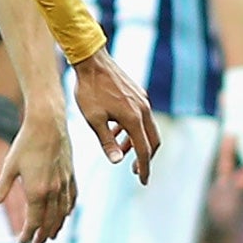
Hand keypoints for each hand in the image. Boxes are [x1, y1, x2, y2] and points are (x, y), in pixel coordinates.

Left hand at [0, 105, 74, 242]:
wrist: (48, 122)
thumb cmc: (26, 142)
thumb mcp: (9, 167)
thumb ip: (0, 189)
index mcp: (37, 191)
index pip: (34, 222)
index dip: (27, 235)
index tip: (21, 242)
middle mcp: (54, 191)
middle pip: (50, 222)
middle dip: (42, 237)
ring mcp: (65, 183)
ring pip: (63, 214)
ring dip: (56, 227)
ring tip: (51, 236)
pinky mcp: (71, 175)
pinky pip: (72, 199)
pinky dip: (67, 211)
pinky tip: (65, 215)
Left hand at [73, 49, 159, 182]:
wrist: (92, 60)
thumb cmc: (89, 90)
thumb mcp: (94, 119)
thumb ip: (107, 142)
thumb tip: (118, 162)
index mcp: (134, 118)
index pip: (143, 150)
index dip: (144, 168)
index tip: (144, 182)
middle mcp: (143, 110)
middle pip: (153, 141)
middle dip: (145, 158)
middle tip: (135, 171)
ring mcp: (142, 100)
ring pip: (147, 128)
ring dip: (137, 142)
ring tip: (121, 149)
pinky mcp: (138, 94)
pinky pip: (142, 117)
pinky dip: (133, 129)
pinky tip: (116, 130)